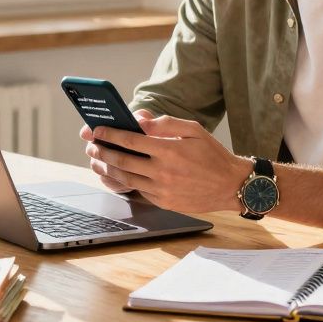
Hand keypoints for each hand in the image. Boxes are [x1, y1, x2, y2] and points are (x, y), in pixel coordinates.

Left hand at [84, 114, 250, 213]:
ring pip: (126, 179)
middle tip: (91, 145)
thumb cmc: (212, 154)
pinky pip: (137, 191)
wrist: (231, 185)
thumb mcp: (194, 129)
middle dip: (102, 151)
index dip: (111, 134)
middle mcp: (164, 171)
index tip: (97, 130)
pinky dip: (121, 184)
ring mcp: (163, 190)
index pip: (131, 140)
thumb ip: (165, 123)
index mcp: (170, 150)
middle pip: (123, 161)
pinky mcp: (164, 202)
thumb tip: (139, 119)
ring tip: (96, 160)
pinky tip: (113, 176)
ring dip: (107, 169)